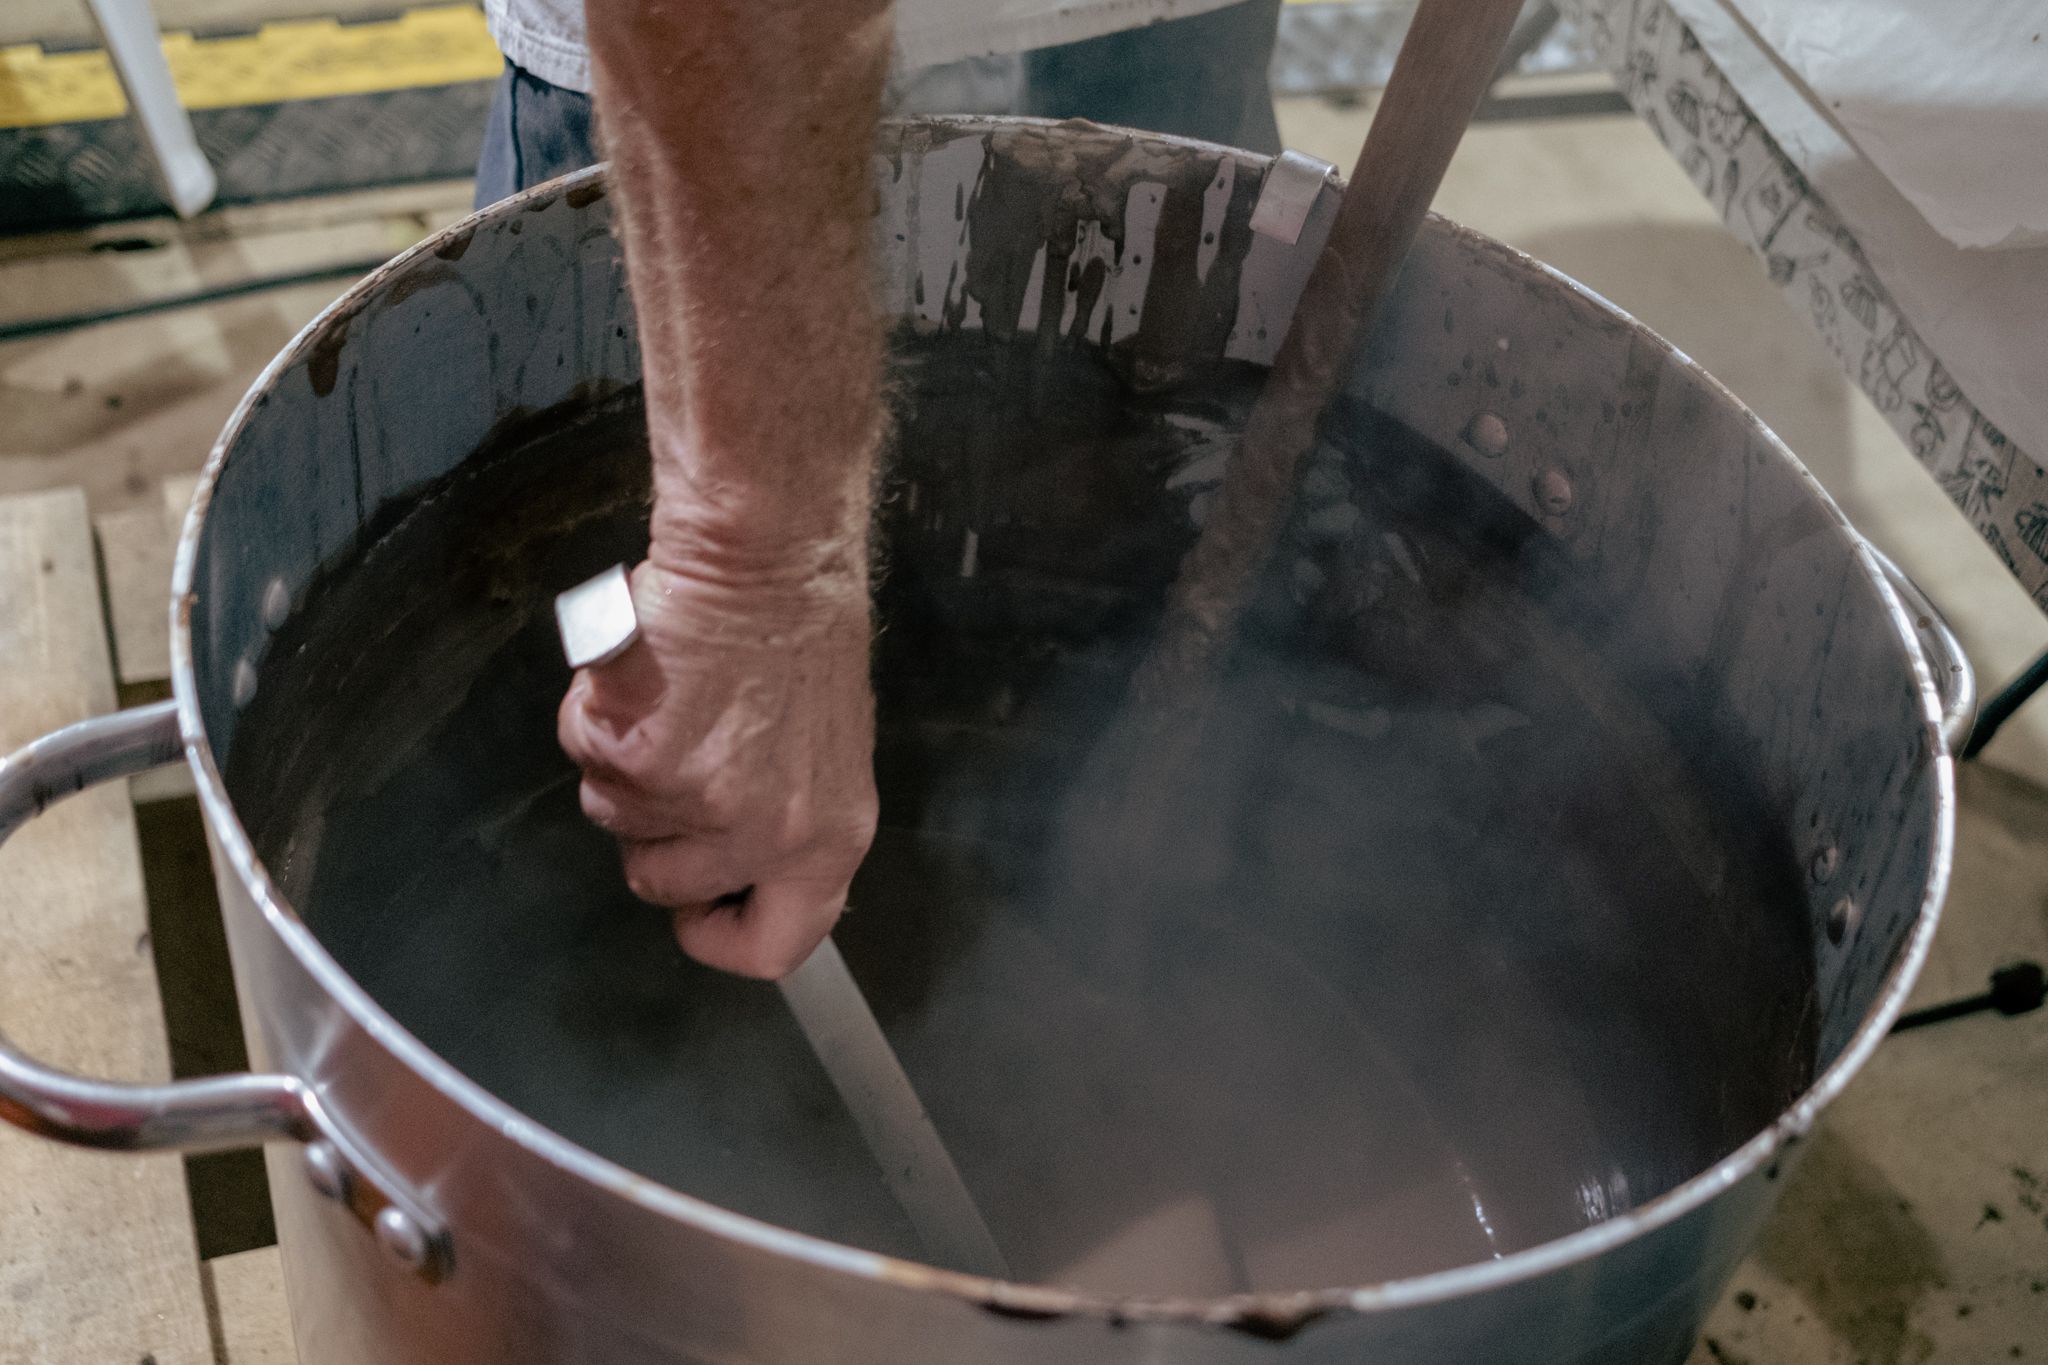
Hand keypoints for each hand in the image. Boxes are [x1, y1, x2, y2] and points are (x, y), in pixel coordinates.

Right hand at [557, 557, 877, 977]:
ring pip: (612, 814)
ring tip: (671, 697)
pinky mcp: (632, 754)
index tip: (698, 909)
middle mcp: (762, 833)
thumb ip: (781, 822)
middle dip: (652, 829)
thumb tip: (733, 864)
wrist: (766, 555)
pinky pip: (584, 753)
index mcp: (828, 839)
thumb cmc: (802, 633)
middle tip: (676, 755)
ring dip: (623, 762)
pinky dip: (594, 713)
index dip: (722, 936)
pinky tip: (640, 673)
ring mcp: (691, 798)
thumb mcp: (825, 753)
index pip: (774, 946)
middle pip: (662, 883)